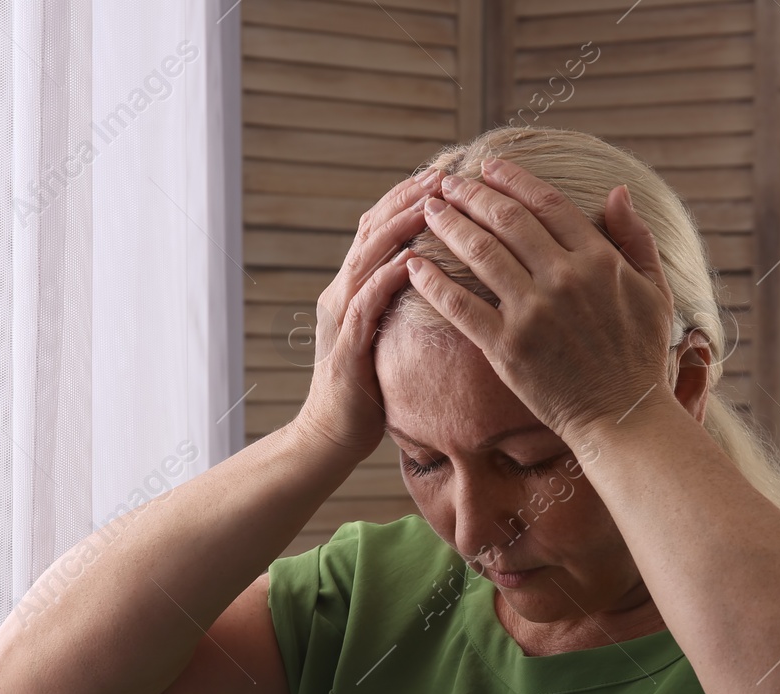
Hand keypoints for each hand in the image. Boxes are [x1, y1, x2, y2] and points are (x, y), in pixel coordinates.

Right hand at [295, 167, 442, 456]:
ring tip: (432, 202)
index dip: (411, 195)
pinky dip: (386, 278)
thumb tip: (442, 274)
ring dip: (400, 227)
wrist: (331, 437)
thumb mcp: (390, 333)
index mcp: (355, 285)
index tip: (448, 172)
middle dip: (409, 196)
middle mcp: (343, 291)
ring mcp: (341, 316)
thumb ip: (405, 301)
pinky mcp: (346, 346)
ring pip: (368, 257)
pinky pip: (365, 304)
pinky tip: (412, 261)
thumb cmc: (369, 389)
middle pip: (374, 228)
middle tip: (446, 171)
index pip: (382, 225)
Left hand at [404, 158, 676, 441]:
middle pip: (507, 220)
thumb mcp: (654, 291)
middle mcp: (563, 279)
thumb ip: (636, 238)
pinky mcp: (506, 348)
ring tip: (430, 210)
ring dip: (450, 225)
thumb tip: (616, 191)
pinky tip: (415, 264)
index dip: (515, 179)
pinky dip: (435, 282)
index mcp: (599, 260)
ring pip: (480, 254)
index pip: (548, 204)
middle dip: (472, 195)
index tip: (491, 166)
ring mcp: (532, 313)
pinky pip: (461, 306)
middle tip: (447, 182)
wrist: (623, 417)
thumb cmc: (640, 357)